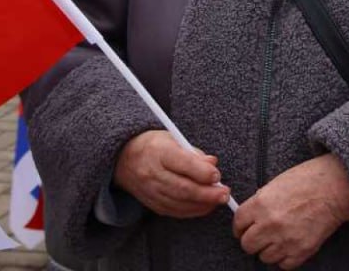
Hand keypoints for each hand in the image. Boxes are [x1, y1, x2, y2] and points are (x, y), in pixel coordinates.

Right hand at [112, 130, 228, 218]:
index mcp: (159, 151)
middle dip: (206, 193)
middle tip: (224, 194)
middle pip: (182, 188)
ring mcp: (150, 190)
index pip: (182, 163)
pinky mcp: (151, 203)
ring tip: (218, 200)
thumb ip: (194, 152)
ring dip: (202, 204)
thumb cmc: (154, 145)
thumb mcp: (173, 138)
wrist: (124, 159)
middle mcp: (152, 173)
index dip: (201, 172)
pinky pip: (173, 211)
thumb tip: (213, 165)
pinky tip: (205, 207)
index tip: (217, 175)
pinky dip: (191, 210)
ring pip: (178, 202)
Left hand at [232, 153, 348, 268]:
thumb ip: (260, 201)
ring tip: (279, 238)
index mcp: (261, 204)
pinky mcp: (301, 250)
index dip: (240, 226)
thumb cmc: (309, 180)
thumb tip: (249, 216)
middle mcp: (270, 224)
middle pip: (247, 244)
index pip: (238, 224)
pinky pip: (283, 264)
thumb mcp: (277, 183)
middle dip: (252, 239)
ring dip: (269, 249)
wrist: (336, 187)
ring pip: (264, 257)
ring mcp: (286, 239)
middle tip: (261, 235)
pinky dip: (285, 257)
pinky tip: (290, 244)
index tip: (244, 228)